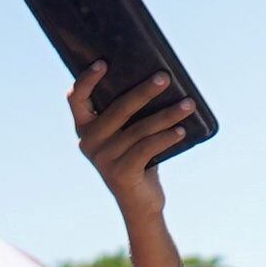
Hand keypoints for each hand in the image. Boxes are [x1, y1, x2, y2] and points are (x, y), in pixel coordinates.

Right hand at [68, 64, 197, 217]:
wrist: (140, 203)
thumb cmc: (137, 159)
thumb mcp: (128, 135)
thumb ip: (130, 114)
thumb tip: (157, 80)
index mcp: (85, 128)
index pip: (77, 98)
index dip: (87, 80)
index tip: (104, 63)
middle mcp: (88, 142)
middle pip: (118, 109)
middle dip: (144, 91)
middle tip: (165, 77)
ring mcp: (103, 159)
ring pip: (139, 129)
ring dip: (167, 114)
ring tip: (188, 104)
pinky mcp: (120, 173)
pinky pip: (147, 148)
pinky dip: (166, 137)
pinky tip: (181, 130)